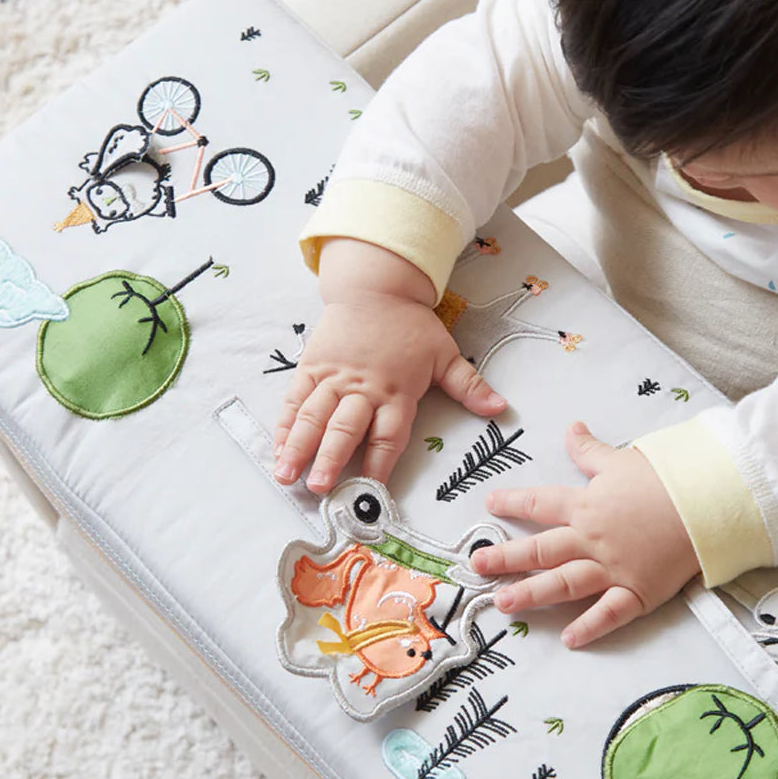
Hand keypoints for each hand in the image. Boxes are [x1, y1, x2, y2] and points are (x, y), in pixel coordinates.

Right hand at [274, 239, 505, 493]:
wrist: (375, 285)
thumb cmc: (411, 325)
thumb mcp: (446, 354)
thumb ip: (469, 386)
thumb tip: (500, 409)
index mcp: (397, 391)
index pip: (388, 436)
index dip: (379, 465)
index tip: (371, 493)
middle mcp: (363, 389)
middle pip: (345, 429)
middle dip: (331, 460)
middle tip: (320, 488)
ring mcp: (334, 378)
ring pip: (314, 417)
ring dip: (299, 447)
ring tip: (286, 475)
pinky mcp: (312, 367)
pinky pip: (296, 399)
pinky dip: (286, 424)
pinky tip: (278, 447)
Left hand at [470, 422, 700, 647]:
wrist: (707, 501)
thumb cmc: (665, 478)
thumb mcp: (621, 459)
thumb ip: (590, 450)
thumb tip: (571, 427)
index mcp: (585, 505)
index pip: (540, 503)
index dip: (512, 502)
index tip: (489, 504)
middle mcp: (591, 538)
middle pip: (541, 549)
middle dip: (506, 557)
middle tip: (476, 566)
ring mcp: (612, 567)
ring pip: (564, 583)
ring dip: (532, 593)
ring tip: (503, 603)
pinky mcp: (638, 590)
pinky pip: (610, 612)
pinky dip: (590, 626)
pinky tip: (569, 639)